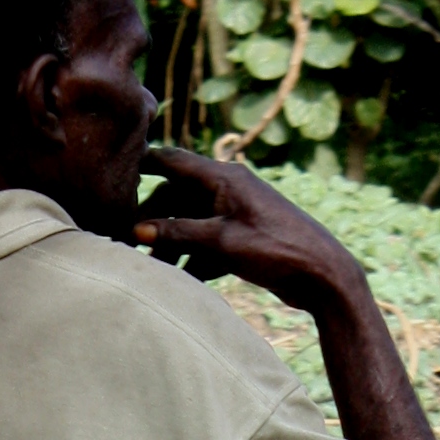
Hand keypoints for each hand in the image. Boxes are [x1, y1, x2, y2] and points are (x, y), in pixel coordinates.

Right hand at [135, 144, 366, 313]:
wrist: (325, 276)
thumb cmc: (277, 250)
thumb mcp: (222, 242)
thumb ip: (179, 233)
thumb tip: (138, 230)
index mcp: (224, 179)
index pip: (173, 161)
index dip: (142, 163)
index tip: (114, 169)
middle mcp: (230, 190)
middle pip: (177, 196)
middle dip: (153, 219)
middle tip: (128, 241)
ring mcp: (238, 213)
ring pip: (192, 222)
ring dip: (173, 243)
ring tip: (153, 267)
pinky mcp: (245, 238)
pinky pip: (209, 242)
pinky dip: (195, 258)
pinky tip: (184, 279)